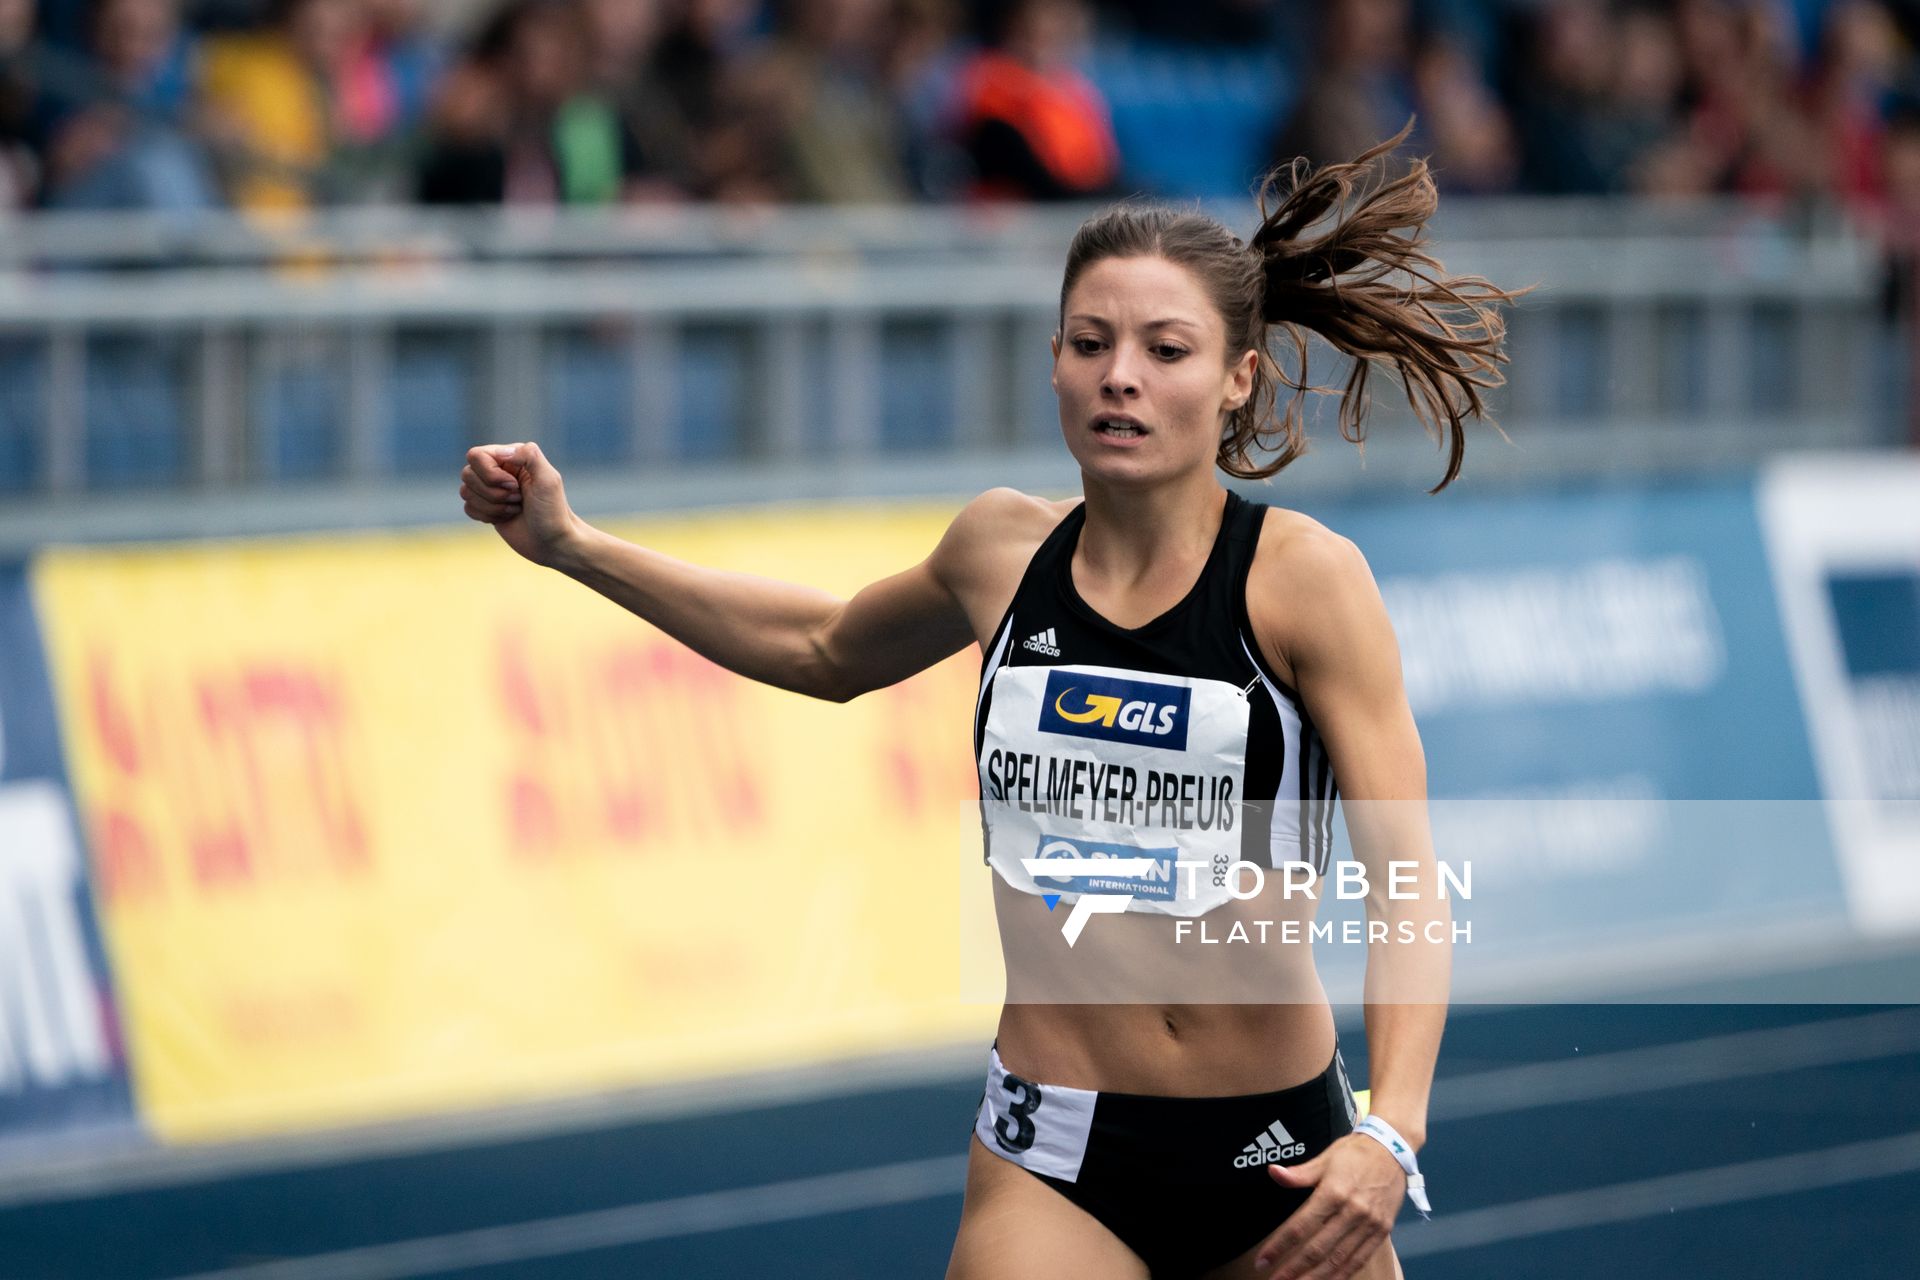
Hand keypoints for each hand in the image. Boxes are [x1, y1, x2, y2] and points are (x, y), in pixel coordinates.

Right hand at [459, 442, 580, 566]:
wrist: (552, 541)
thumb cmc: (553, 510)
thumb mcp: (548, 479)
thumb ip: (529, 455)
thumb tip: (502, 451)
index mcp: (511, 457)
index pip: (476, 455)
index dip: (490, 474)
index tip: (515, 486)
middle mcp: (498, 470)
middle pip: (467, 474)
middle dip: (494, 493)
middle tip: (518, 499)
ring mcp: (490, 489)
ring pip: (465, 492)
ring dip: (493, 506)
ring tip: (515, 509)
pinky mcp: (485, 508)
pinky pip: (468, 508)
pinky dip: (487, 516)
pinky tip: (506, 517)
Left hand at [1255, 1134, 1403, 1276]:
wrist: (1393, 1148)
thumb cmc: (1355, 1152)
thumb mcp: (1325, 1158)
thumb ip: (1299, 1174)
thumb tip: (1273, 1173)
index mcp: (1333, 1192)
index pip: (1300, 1226)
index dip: (1279, 1245)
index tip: (1263, 1260)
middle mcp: (1352, 1211)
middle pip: (1318, 1248)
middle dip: (1294, 1269)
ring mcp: (1369, 1224)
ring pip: (1339, 1259)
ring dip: (1317, 1277)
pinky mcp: (1382, 1231)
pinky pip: (1360, 1258)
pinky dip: (1343, 1274)